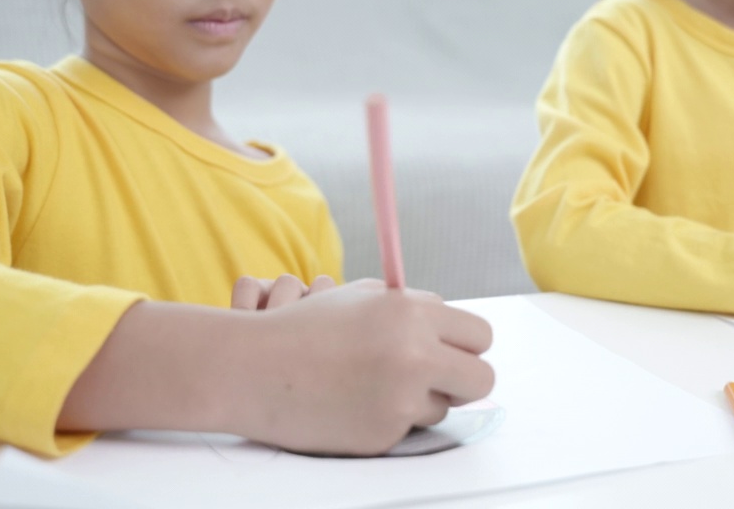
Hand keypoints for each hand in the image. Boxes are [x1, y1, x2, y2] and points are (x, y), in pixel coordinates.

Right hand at [59, 280, 492, 457]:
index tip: (456, 349)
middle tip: (443, 376)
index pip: (480, 335)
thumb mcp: (363, 298)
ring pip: (443, 407)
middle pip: (481, 378)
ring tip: (375, 383)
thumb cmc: (306, 327)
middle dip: (466, 379)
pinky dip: (389, 418)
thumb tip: (457, 331)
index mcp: (412, 313)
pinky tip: (353, 401)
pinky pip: (407, 428)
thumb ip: (415, 310)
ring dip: (421, 399)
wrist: (252, 368)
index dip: (469, 344)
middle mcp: (414, 355)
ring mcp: (400, 400)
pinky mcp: (384, 435)